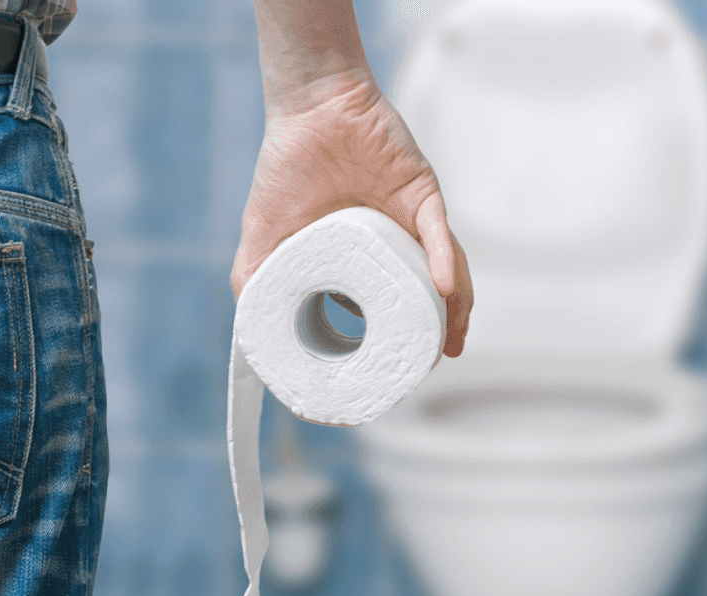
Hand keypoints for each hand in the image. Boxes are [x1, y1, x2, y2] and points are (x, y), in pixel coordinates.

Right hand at [231, 69, 472, 356]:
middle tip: (428, 364)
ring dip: (453, 310)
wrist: (309, 109)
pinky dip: (445, 262)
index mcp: (363, 261)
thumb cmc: (286, 168)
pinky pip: (441, 233)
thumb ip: (255, 284)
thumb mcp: (261, 239)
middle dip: (433, 335)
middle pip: (425, 299)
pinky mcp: (423, 195)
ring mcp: (411, 223)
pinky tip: (443, 289)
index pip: (384, 309)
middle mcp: (394, 246)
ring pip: (445, 273)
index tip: (389, 376)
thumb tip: (253, 341)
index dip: (390, 343)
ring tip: (449, 342)